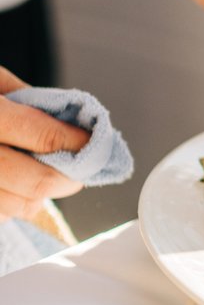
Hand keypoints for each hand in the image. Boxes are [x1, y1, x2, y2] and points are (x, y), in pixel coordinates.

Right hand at [0, 67, 89, 220]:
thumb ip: (25, 97)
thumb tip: (69, 120)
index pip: (41, 136)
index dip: (77, 143)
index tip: (94, 142)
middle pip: (35, 181)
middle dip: (68, 177)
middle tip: (78, 169)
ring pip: (17, 207)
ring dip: (40, 196)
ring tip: (42, 176)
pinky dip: (10, 206)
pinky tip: (8, 187)